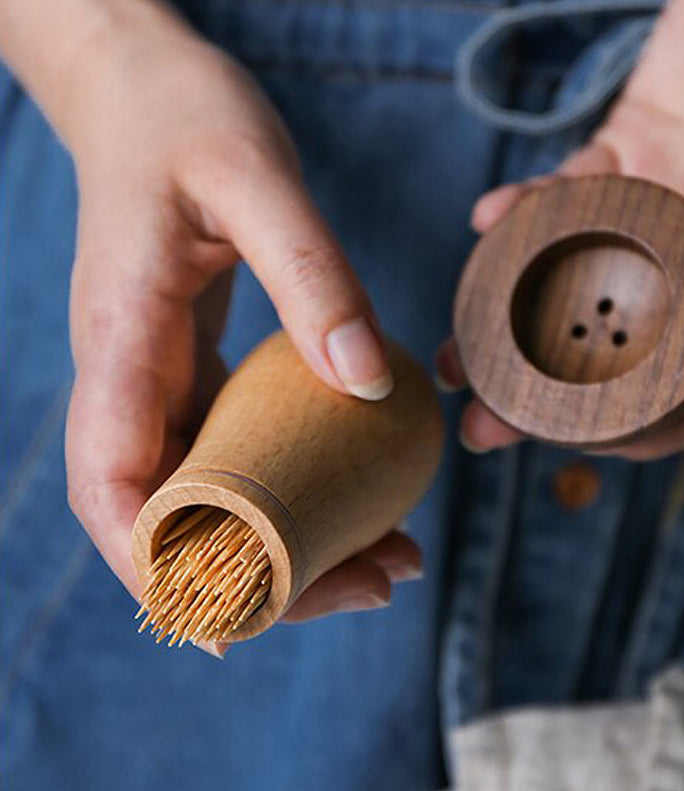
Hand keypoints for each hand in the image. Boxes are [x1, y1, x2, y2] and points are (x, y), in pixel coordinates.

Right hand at [35, 2, 419, 652]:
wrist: (151, 93)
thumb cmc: (188, 121)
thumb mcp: (257, 181)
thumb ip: (313, 278)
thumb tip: (371, 384)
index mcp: (122, 337)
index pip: (113, 481)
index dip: (157, 565)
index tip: (228, 621)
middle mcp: (130, 372)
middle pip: (175, 510)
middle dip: (261, 570)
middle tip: (371, 587)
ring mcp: (159, 374)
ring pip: (210, 488)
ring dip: (288, 539)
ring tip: (386, 560)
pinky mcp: (194, 365)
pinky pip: (235, 449)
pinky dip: (290, 488)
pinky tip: (352, 495)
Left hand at [438, 0, 683, 459]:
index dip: (655, 429)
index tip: (582, 450)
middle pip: (619, 352)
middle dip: (547, 397)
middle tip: (483, 426)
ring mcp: (657, 211)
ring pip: (574, 286)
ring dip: (508, 322)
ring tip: (452, 355)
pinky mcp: (621, 158)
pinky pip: (563, 200)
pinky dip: (523, 213)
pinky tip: (488, 220)